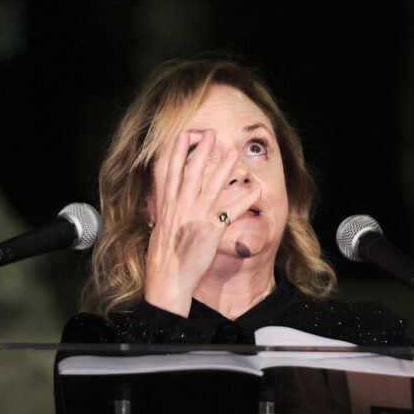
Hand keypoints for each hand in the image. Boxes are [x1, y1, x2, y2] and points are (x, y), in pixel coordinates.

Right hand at [143, 129, 259, 314]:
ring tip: (234, 152)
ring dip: (224, 168)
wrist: (167, 278)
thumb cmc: (163, 259)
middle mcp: (181, 208)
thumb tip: (170, 204)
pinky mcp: (211, 230)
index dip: (176, 152)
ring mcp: (196, 217)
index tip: (183, 135)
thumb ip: (168, 213)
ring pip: (212, 186)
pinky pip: (230, 211)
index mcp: (167, 207)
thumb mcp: (160, 229)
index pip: (170, 173)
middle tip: (211, 134)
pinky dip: (244, 199)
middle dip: (201, 152)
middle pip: (191, 173)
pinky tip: (254, 189)